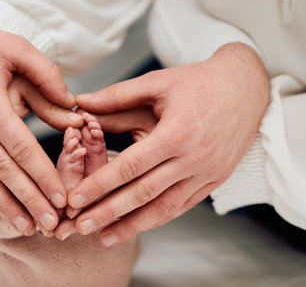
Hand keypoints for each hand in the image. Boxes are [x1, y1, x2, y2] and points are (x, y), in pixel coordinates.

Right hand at [0, 0, 83, 234]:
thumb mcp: (15, 48)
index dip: (43, 176)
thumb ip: (48, 77)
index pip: (22, 150)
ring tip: (27, 228)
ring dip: (6, 206)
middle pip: (4, 171)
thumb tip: (72, 108)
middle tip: (51, 224)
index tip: (62, 198)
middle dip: (30, 201)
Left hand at [70, 42, 270, 245]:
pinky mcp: (214, 180)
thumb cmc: (199, 82)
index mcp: (176, 133)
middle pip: (143, 193)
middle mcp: (193, 158)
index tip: (75, 200)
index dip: (99, 185)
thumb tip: (80, 103)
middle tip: (80, 227)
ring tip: (105, 238)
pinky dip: (158, 218)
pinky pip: (183, 205)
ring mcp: (207, 173)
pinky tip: (138, 226)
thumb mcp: (157, 82)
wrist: (246, 87)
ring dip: (132, 225)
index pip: (129, 167)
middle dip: (108, 212)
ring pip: (164, 207)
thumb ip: (117, 96)